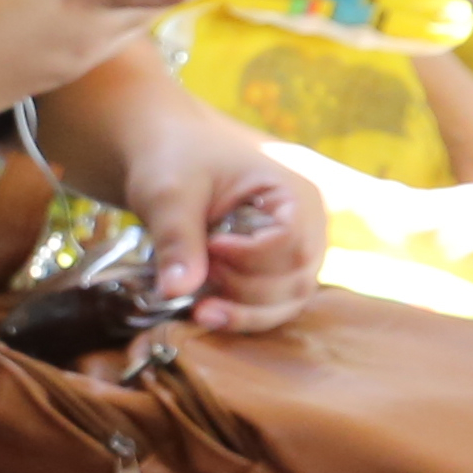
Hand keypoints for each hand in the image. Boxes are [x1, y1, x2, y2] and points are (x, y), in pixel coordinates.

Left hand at [78, 96, 313, 329]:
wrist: (165, 156)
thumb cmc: (173, 160)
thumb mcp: (168, 192)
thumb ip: (176, 238)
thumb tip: (176, 292)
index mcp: (293, 193)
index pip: (293, 242)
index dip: (251, 256)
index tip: (211, 246)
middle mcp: (307, 226)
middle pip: (295, 280)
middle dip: (244, 289)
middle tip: (199, 271)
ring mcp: (294, 253)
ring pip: (288, 303)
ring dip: (244, 313)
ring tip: (199, 308)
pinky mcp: (274, 273)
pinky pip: (270, 308)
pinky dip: (240, 316)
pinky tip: (204, 313)